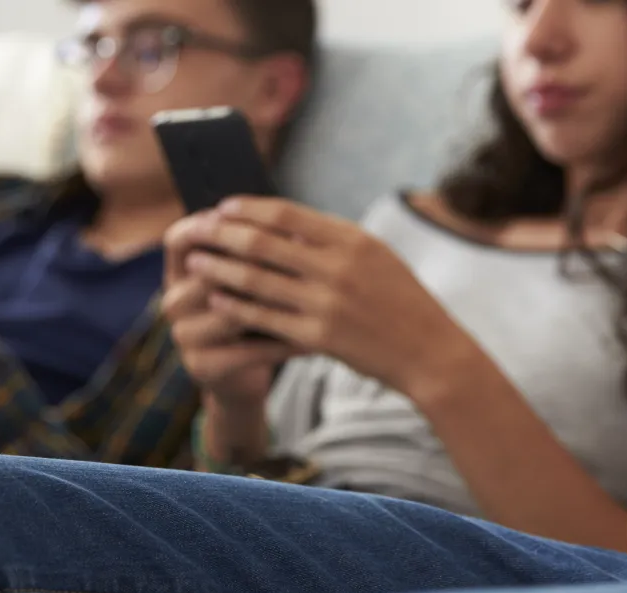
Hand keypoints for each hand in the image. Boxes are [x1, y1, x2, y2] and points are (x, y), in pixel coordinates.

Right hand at [160, 223, 294, 403]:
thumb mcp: (244, 279)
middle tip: (299, 258)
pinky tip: (312, 341)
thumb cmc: (250, 312)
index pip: (178, 239)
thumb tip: (299, 230)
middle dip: (254, 264)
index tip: (252, 218)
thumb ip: (256, 253)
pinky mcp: (201, 366)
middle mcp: (174, 302)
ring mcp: (184, 336)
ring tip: (313, 299)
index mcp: (178, 273)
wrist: (240, 375)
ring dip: (273, 307)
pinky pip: (247, 351)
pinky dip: (282, 344)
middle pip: (207, 274)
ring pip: (230, 315)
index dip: (208, 225)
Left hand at [172, 198, 473, 400]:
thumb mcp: (376, 256)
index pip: (285, 215)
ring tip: (196, 263)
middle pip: (262, 243)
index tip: (222, 207)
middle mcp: (337, 268)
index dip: (247, 209)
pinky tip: (216, 301)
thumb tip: (283, 224)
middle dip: (221, 235)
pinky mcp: (318, 339)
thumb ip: (333, 240)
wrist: (430, 351)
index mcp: (352, 240)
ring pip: (256, 281)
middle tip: (196, 231)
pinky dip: (236, 307)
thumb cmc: (402, 300)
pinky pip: (264, 319)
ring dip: (219, 270)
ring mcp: (326, 305)